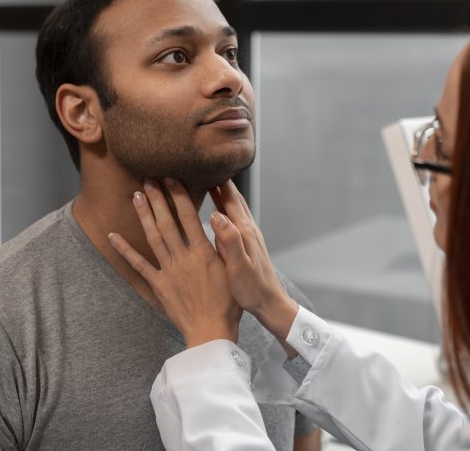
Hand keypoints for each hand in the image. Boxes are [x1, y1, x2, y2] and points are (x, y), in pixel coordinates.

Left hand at [108, 178, 240, 347]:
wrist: (211, 331)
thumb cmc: (229, 301)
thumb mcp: (234, 269)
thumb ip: (226, 243)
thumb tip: (220, 218)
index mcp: (202, 252)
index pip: (188, 216)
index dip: (179, 195)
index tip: (171, 177)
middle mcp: (183, 258)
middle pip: (167, 222)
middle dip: (157, 198)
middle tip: (148, 178)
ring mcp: (168, 271)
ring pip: (153, 237)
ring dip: (144, 215)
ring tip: (136, 195)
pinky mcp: (158, 286)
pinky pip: (138, 265)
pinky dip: (124, 250)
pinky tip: (113, 235)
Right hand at [209, 181, 298, 341]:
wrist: (270, 303)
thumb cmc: (252, 289)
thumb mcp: (238, 267)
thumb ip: (229, 241)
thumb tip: (216, 215)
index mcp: (244, 231)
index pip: (229, 198)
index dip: (215, 181)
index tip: (199, 165)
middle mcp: (248, 229)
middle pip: (233, 197)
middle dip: (217, 181)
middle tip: (200, 167)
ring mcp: (248, 235)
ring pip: (234, 206)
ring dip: (221, 193)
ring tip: (207, 181)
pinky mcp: (247, 243)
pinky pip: (234, 218)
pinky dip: (224, 208)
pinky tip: (216, 211)